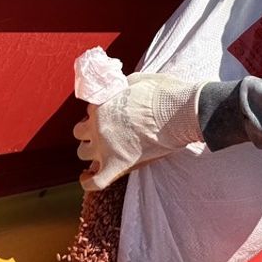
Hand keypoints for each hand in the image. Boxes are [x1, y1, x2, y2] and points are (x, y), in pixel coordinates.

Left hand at [73, 72, 203, 190]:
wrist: (180, 113)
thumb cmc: (165, 94)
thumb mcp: (139, 80)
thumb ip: (124, 87)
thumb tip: (124, 91)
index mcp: (102, 105)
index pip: (90, 112)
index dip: (99, 115)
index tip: (110, 118)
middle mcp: (98, 126)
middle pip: (80, 133)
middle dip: (89, 133)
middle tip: (103, 135)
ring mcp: (105, 147)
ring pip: (82, 154)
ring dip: (90, 154)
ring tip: (100, 155)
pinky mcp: (117, 165)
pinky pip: (94, 181)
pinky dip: (88, 182)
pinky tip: (88, 178)